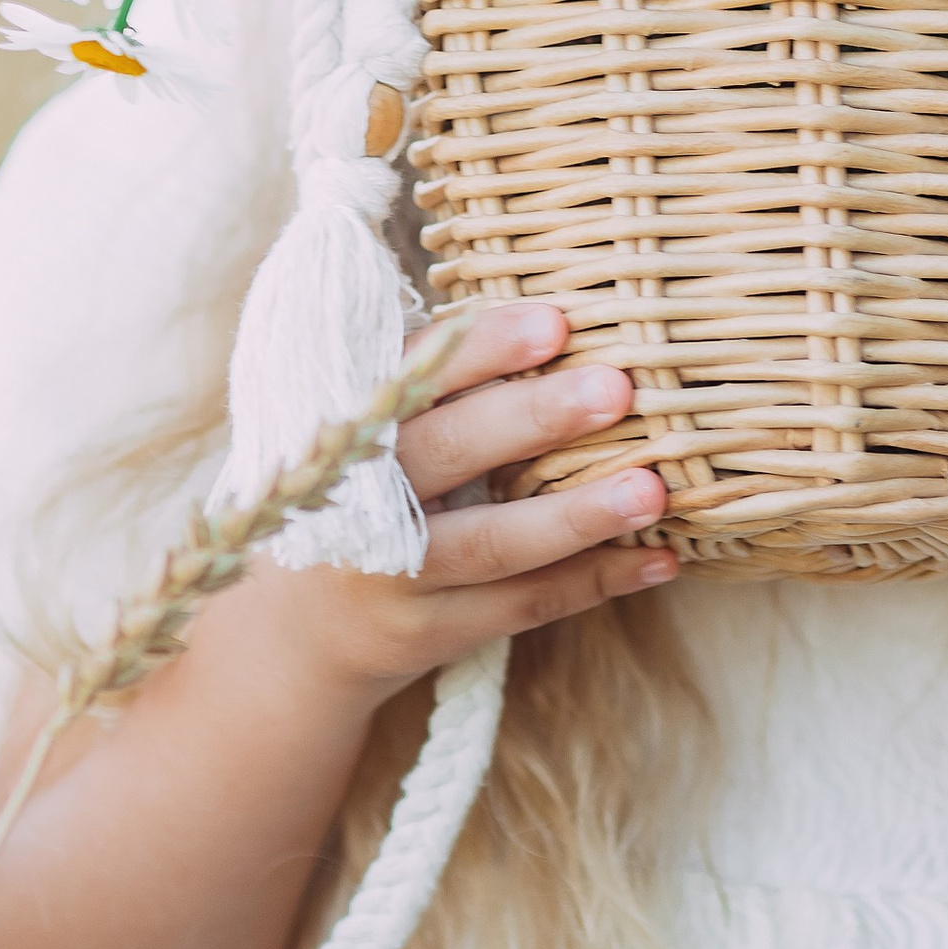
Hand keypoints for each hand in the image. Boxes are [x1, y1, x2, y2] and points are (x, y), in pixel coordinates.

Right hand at [260, 299, 672, 700]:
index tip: (556, 322)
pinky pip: (521, 605)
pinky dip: (594, 581)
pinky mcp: (427, 633)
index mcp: (345, 422)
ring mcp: (391, 574)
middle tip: (618, 388)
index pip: (411, 372)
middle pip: (450, 453)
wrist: (290, 634)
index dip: (482, 347)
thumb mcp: (362, 427)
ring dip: (579, 515)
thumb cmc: (355, 492)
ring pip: (494, 544)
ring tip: (654, 490)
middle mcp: (358, 497)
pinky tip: (658, 559)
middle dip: (535, 419)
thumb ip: (431, 377)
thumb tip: (557, 313)